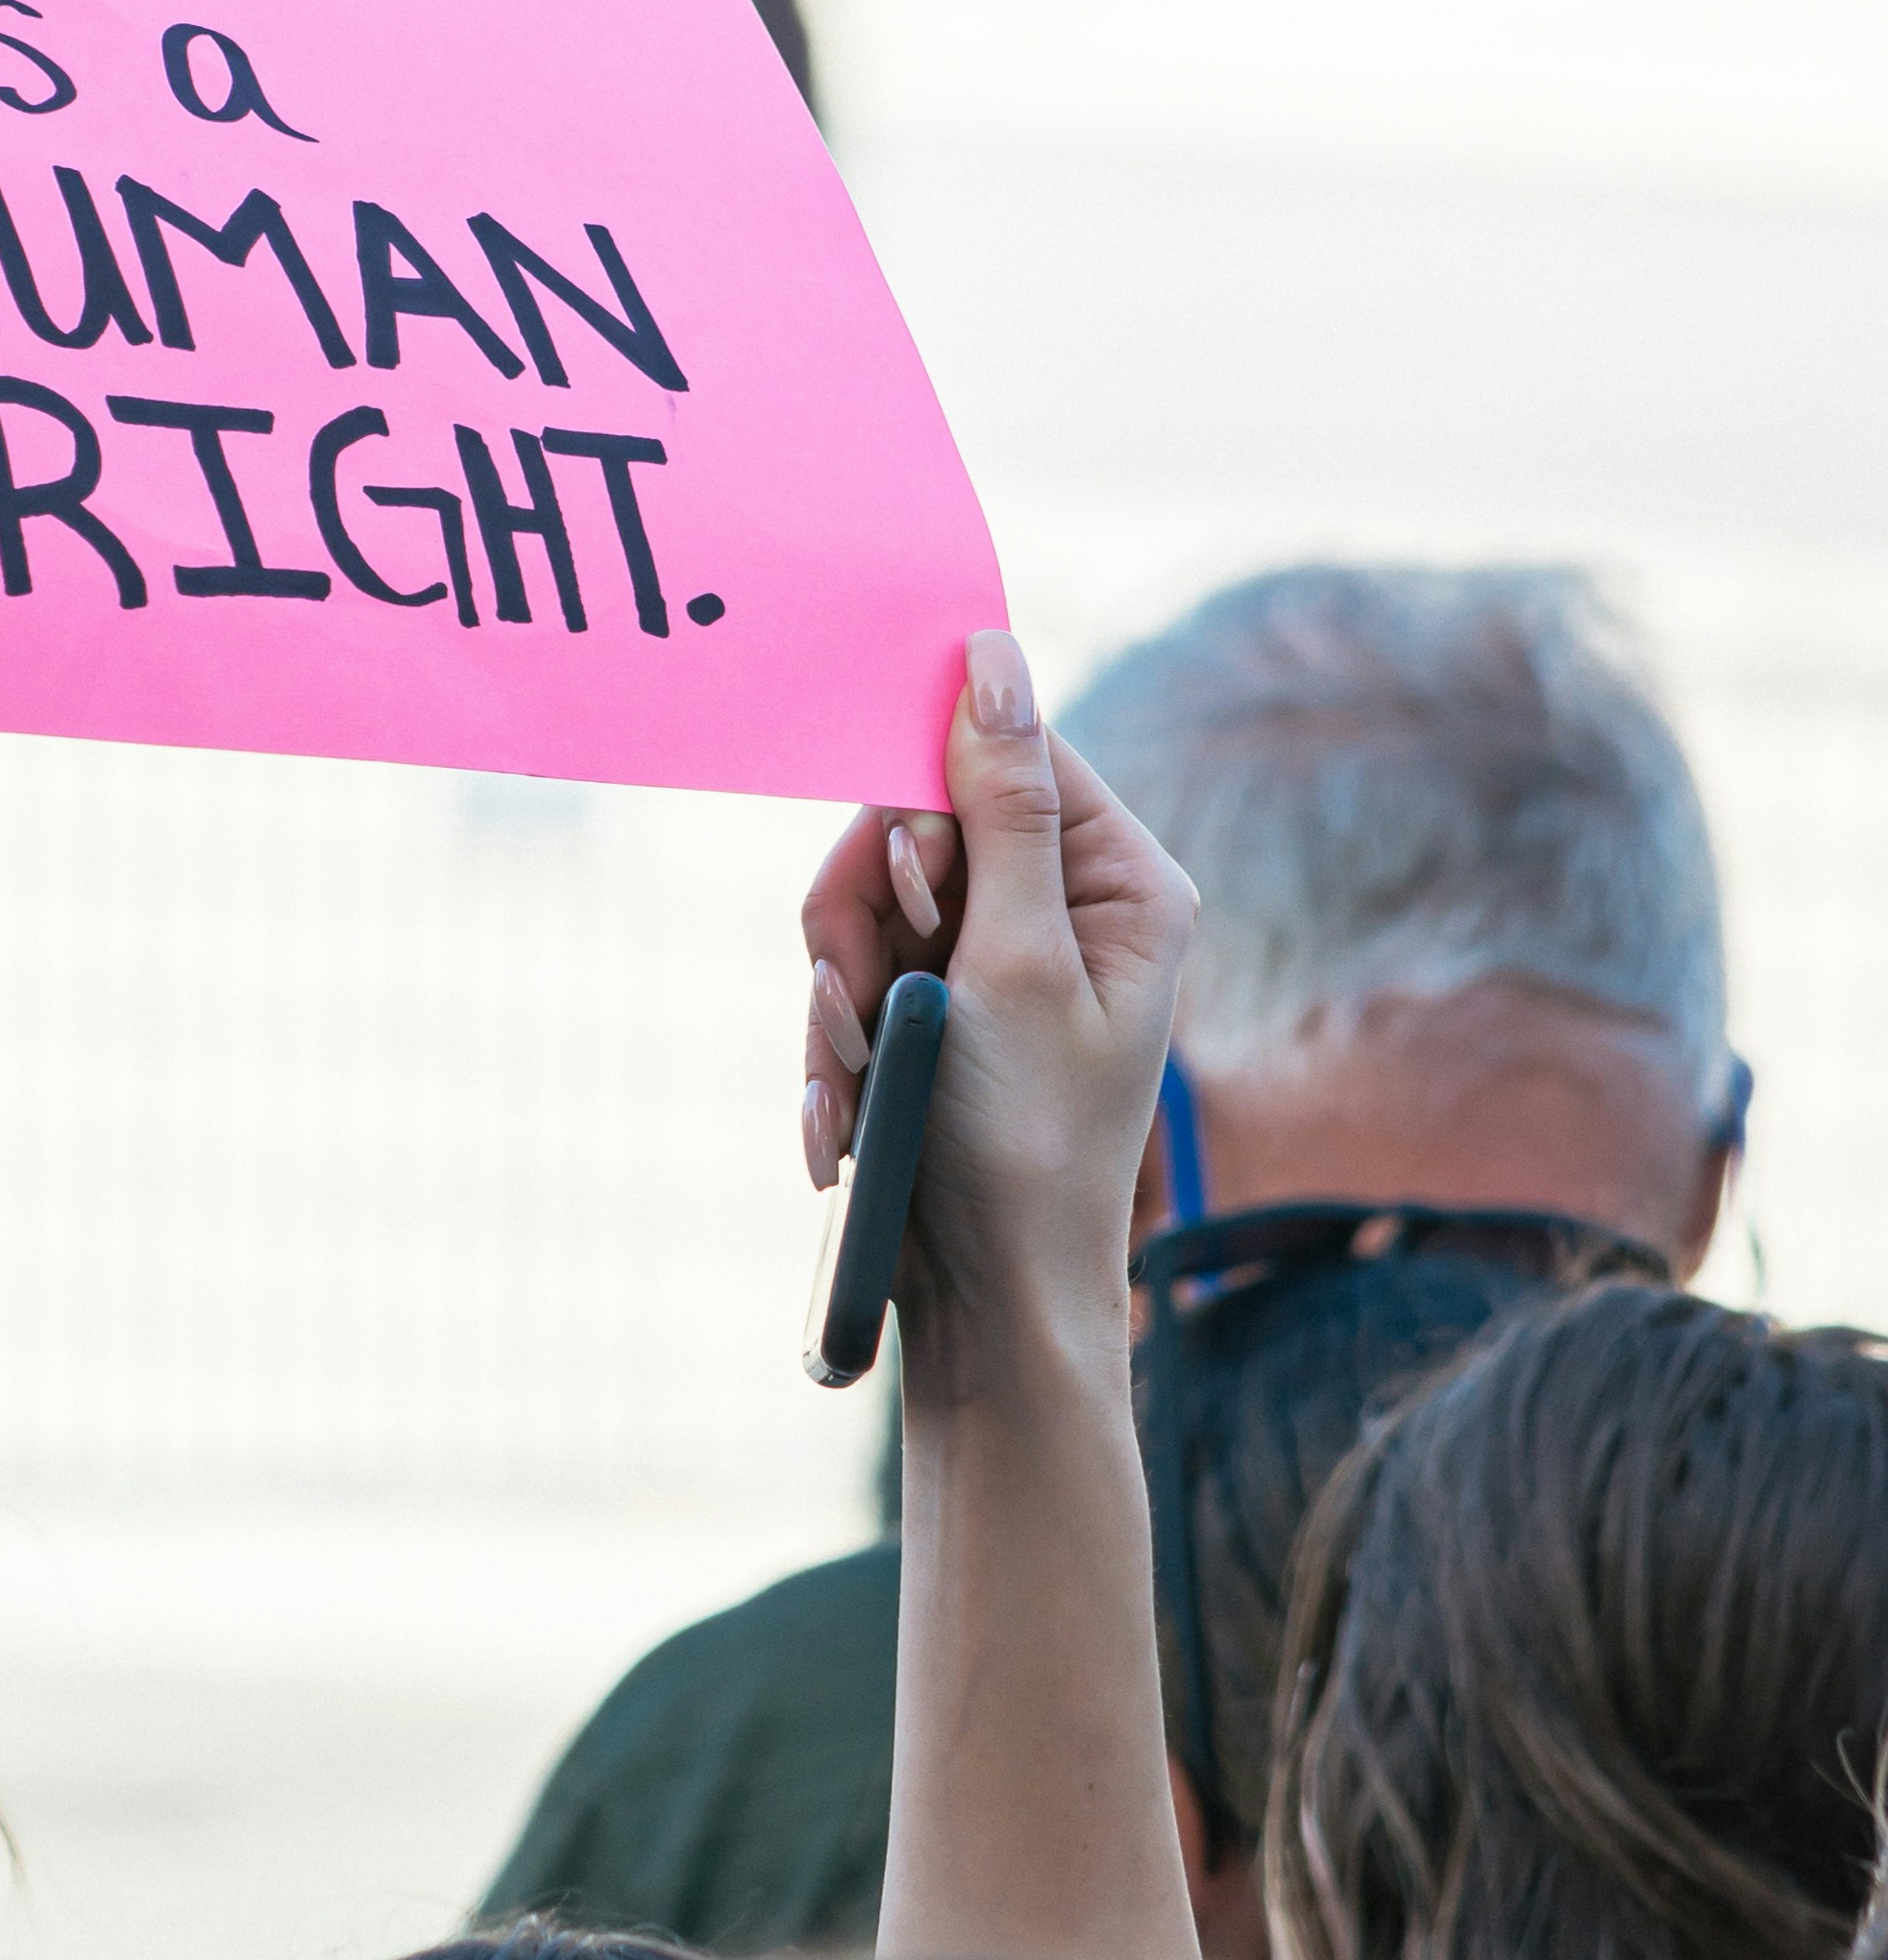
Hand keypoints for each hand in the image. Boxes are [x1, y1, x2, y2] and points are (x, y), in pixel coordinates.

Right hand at [797, 630, 1194, 1397]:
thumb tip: (992, 655)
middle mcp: (1066, 909)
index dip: (928, 803)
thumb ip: (999, 806)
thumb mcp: (1013, 962)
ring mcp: (990, 965)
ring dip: (836, 993)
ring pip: (865, 903)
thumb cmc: (1024, 1143)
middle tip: (864, 999)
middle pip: (918, 824)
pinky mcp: (932, 1018)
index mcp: (1125, 881)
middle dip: (867, 914)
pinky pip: (849, 978)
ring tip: (854, 1080)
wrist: (988, 1304)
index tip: (906, 879)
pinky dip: (833, 1048)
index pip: (1008, 752)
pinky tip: (846, 1124)